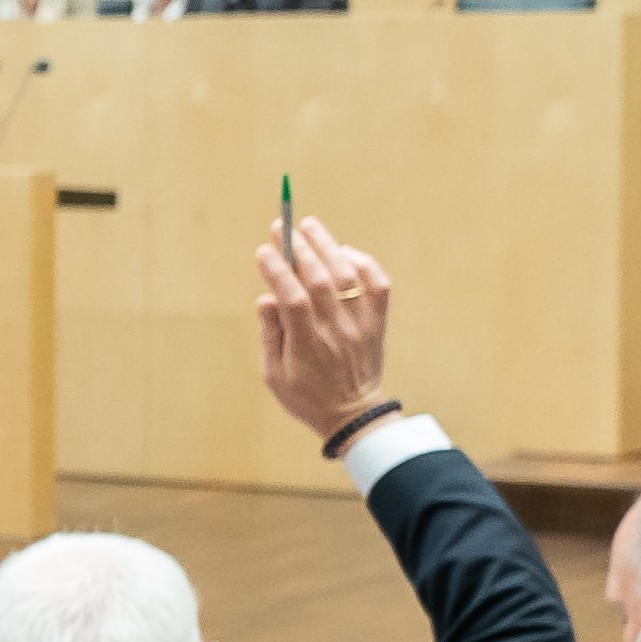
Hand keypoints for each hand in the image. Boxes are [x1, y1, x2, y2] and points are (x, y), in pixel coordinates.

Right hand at [254, 215, 396, 439]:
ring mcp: (360, 324)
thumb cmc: (307, 396)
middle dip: (298, 249)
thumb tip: (265, 298)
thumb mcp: (275, 375)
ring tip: (309, 225)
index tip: (263, 251)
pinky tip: (344, 252)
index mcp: (308, 345)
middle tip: (281, 226)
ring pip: (347, 276)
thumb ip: (270, 334)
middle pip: (319, 279)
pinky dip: (364, 264)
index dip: (278, 272)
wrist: (355, 416)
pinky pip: (378, 285)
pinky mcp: (377, 322)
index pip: (293, 299)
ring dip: (327, 246)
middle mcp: (337, 330)